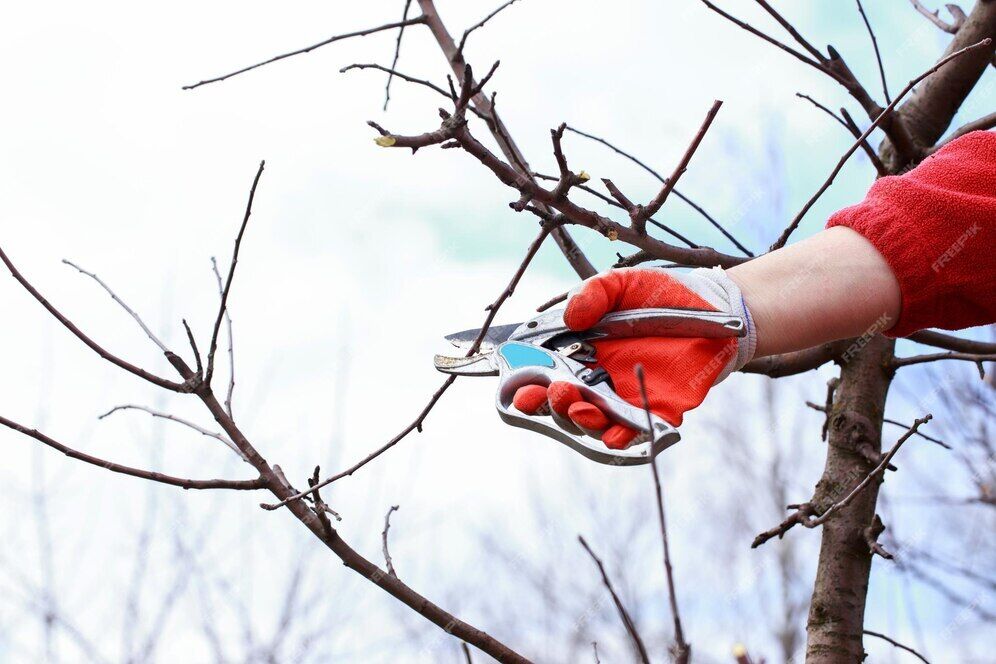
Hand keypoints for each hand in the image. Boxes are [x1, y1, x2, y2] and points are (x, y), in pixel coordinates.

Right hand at [512, 268, 753, 448]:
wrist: (717, 310)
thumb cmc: (664, 294)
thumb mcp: (623, 284)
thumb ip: (594, 294)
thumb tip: (570, 317)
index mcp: (580, 352)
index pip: (543, 374)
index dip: (526, 385)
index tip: (518, 387)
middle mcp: (597, 379)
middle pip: (562, 404)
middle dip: (551, 405)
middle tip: (553, 391)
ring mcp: (625, 397)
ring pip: (592, 422)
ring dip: (580, 421)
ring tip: (580, 406)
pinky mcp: (656, 411)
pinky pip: (634, 432)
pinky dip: (621, 438)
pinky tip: (613, 435)